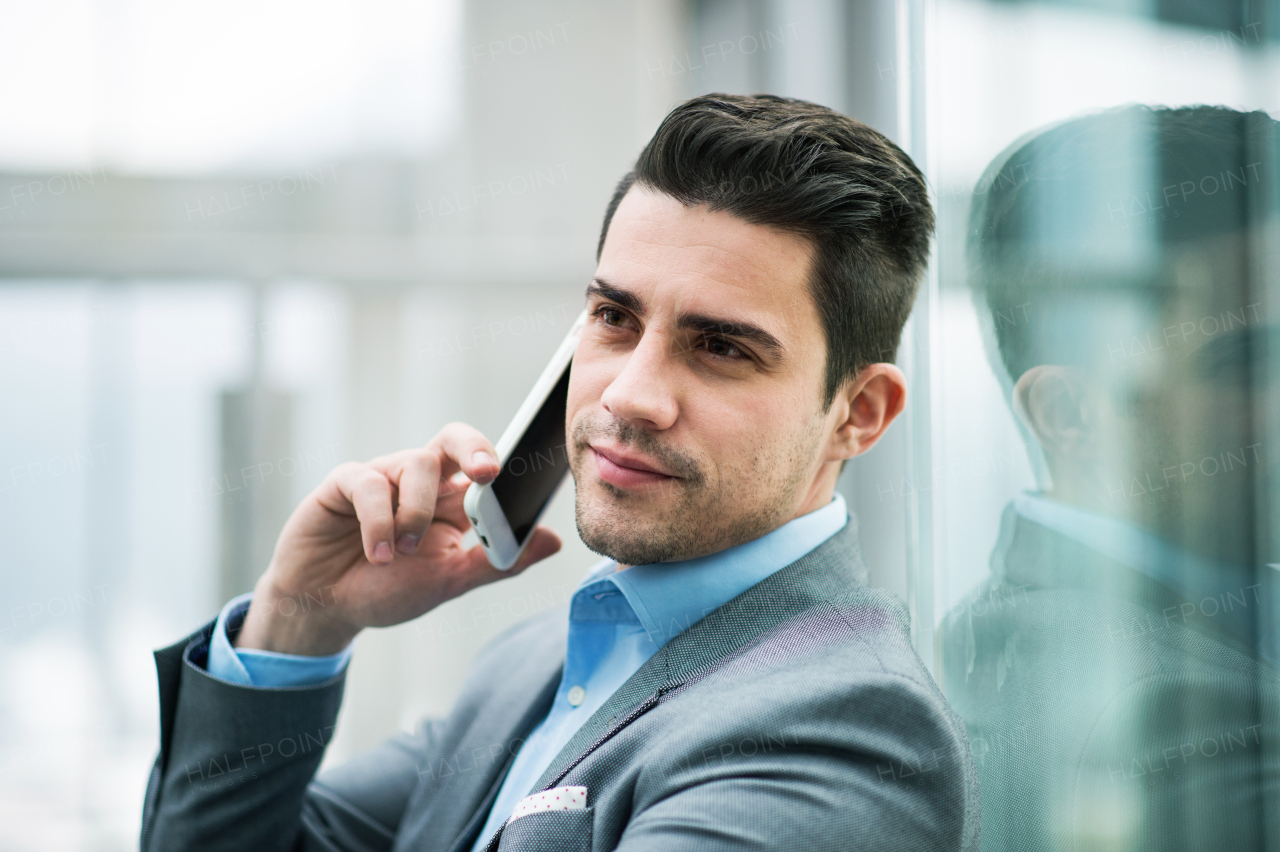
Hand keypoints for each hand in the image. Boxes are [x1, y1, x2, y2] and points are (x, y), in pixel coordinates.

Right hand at [234, 422, 562, 655]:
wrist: (324, 608)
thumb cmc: (386, 590)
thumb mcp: (449, 581)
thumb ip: (497, 562)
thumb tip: (554, 540)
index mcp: (451, 501)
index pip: (484, 464)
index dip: (505, 461)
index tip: (524, 476)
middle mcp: (419, 481)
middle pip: (453, 438)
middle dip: (474, 447)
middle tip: (487, 473)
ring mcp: (382, 478)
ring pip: (417, 463)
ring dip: (416, 513)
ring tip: (401, 554)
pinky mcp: (344, 483)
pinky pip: (368, 482)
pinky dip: (378, 522)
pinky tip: (377, 553)